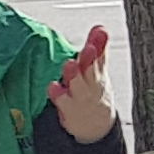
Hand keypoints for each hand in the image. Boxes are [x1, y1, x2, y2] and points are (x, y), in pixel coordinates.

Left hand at [46, 24, 115, 140]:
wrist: (96, 126)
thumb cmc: (93, 90)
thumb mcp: (98, 70)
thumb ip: (98, 48)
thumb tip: (100, 27)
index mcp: (97, 73)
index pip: (100, 57)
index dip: (99, 45)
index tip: (99, 32)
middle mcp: (90, 85)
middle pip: (91, 71)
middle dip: (90, 59)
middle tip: (89, 48)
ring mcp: (79, 98)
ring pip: (78, 87)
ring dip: (74, 76)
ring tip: (70, 64)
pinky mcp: (68, 111)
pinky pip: (63, 103)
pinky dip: (59, 96)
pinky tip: (53, 87)